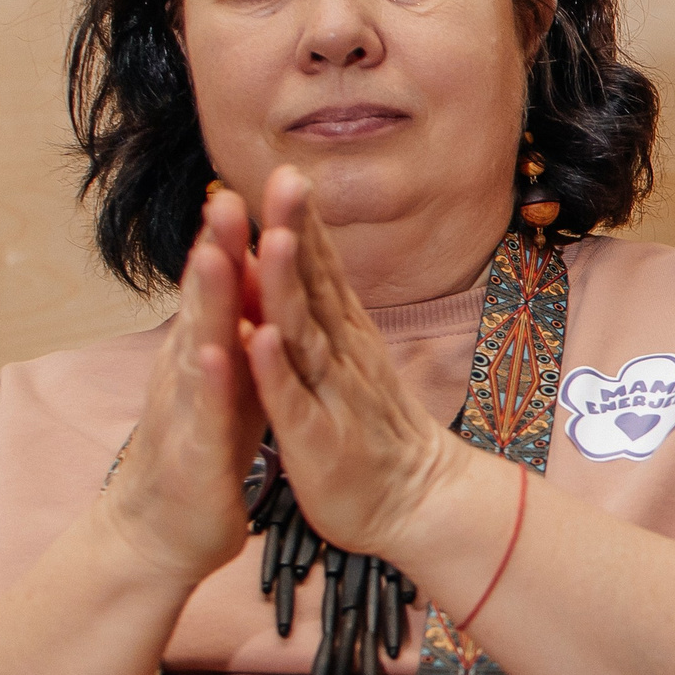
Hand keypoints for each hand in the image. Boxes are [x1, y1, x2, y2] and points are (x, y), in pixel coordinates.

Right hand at [96, 189, 266, 580]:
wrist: (162, 534)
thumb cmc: (204, 451)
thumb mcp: (228, 380)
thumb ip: (240, 330)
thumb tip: (255, 277)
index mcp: (205, 350)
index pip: (221, 285)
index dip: (233, 238)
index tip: (254, 187)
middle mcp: (188, 370)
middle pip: (204, 301)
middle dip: (216, 248)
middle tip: (227, 194)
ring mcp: (185, 409)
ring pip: (197, 346)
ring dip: (208, 301)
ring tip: (217, 254)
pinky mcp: (193, 455)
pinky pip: (203, 414)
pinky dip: (210, 382)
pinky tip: (216, 352)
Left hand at [244, 167, 466, 557]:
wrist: (415, 504)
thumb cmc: (371, 434)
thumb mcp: (349, 363)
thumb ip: (326, 314)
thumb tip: (309, 262)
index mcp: (344, 338)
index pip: (322, 270)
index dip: (303, 222)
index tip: (285, 171)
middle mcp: (343, 357)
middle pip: (316, 286)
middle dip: (298, 232)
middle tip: (285, 178)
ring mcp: (332, 396)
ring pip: (306, 335)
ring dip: (289, 288)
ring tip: (273, 241)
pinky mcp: (318, 440)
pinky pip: (292, 400)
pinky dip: (275, 369)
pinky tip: (259, 338)